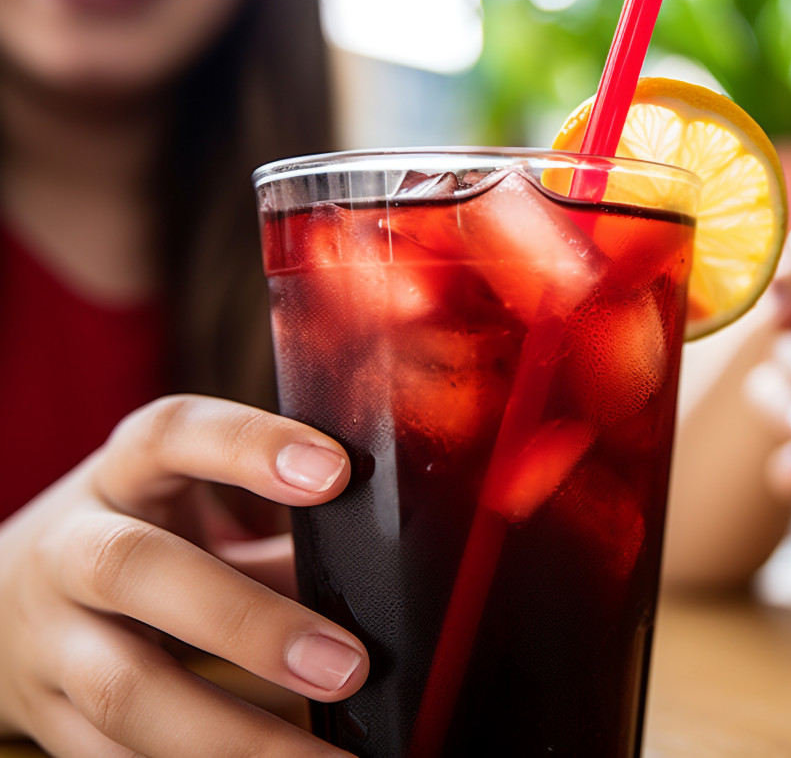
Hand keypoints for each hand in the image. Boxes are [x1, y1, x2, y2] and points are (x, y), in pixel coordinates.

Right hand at [0, 395, 367, 756]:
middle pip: (136, 571)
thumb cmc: (140, 542)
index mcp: (121, 476)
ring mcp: (49, 641)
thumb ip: (275, 538)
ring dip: (232, 737)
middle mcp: (70, 550)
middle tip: (349, 666)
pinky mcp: (46, 718)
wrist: (2, 607)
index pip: (173, 434)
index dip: (249, 446)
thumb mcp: (192, 515)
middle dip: (247, 623)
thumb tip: (382, 580)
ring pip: (125, 691)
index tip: (335, 473)